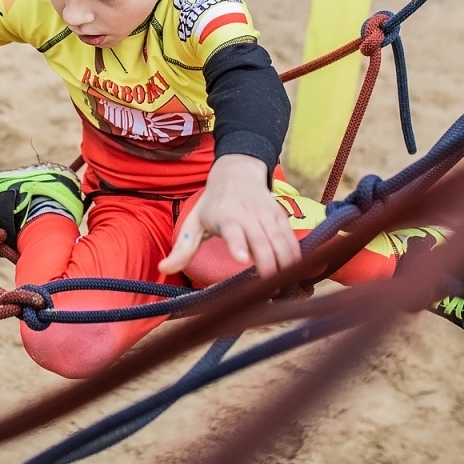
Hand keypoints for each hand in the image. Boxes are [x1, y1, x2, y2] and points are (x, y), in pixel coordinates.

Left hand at [159, 154, 300, 278]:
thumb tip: (163, 268)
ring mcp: (267, 216)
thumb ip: (182, 248)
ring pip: (281, 241)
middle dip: (269, 266)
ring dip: (286, 264)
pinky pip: (291, 238)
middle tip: (269, 289)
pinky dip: (297, 255)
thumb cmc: (213, 204)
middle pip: (262, 242)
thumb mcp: (194, 222)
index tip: (241, 259)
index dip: (237, 244)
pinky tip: (299, 272)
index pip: (232, 231)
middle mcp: (248, 216)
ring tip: (286, 287)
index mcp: (225, 217)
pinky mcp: (281, 217)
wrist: (237, 173)